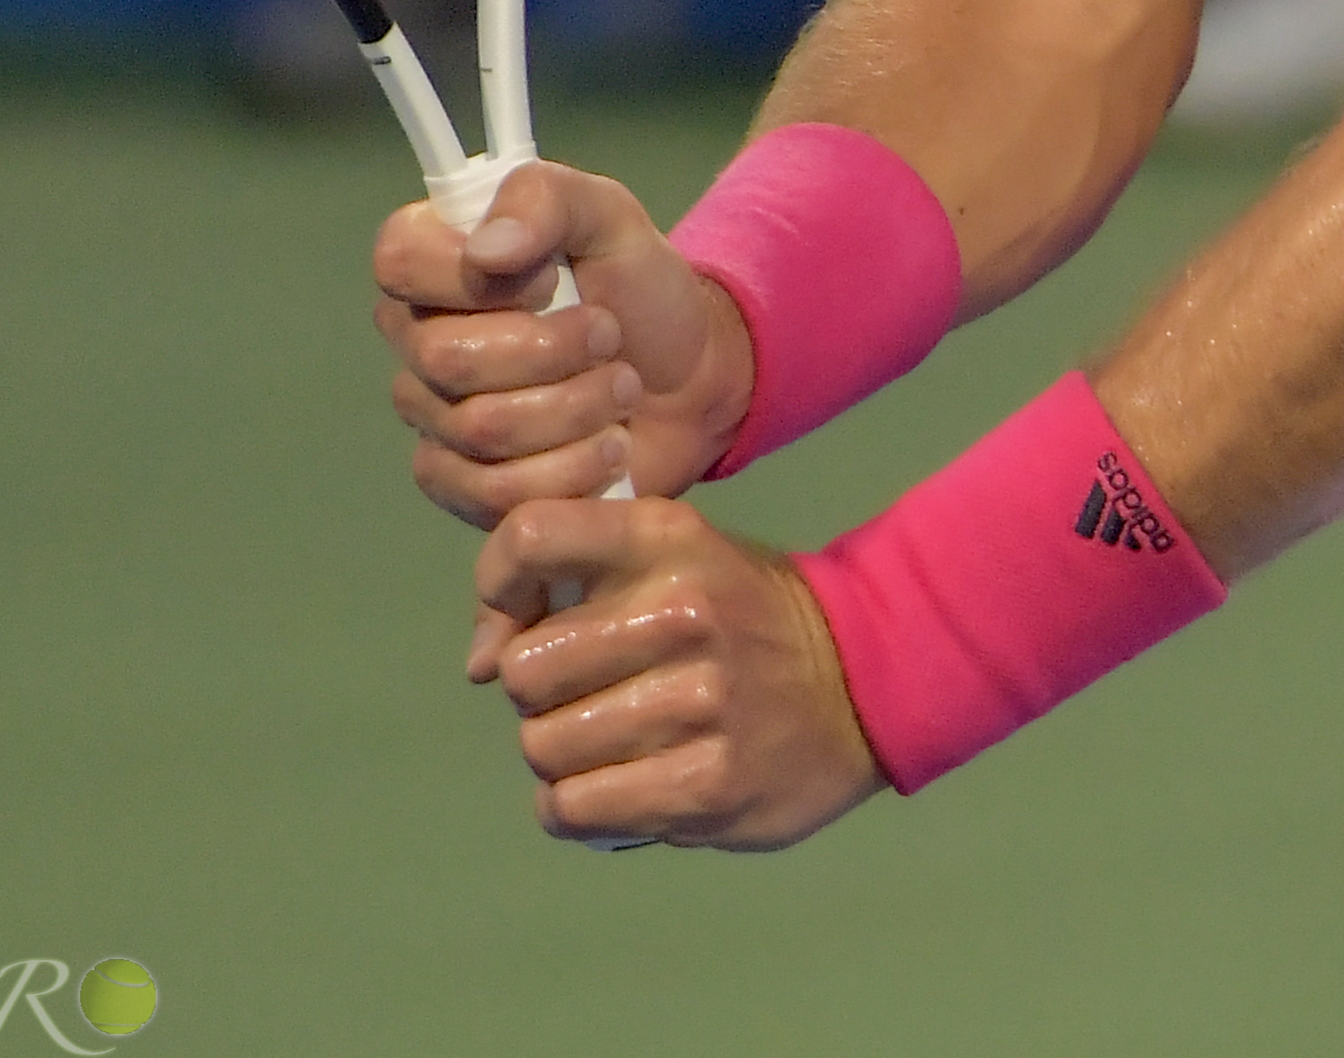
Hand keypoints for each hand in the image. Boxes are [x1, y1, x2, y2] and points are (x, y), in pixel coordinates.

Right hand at [376, 163, 756, 526]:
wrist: (692, 379)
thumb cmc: (639, 290)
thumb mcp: (610, 217)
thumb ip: (548, 200)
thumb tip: (486, 250)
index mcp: (436, 260)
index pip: (399, 262)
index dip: (482, 278)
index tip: (553, 276)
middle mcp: (417, 339)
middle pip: (446, 359)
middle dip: (555, 350)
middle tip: (610, 335)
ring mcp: (434, 417)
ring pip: (480, 429)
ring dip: (578, 406)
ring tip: (622, 387)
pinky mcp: (461, 485)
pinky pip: (493, 493)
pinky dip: (573, 469)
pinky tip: (608, 445)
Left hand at [473, 499, 887, 849]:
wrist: (865, 681)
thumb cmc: (741, 617)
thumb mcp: (675, 559)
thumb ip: (576, 583)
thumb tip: (478, 662)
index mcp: (667, 541)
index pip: (533, 535)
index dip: (499, 583)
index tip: (521, 619)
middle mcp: (681, 612)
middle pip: (522, 669)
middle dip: (538, 694)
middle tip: (583, 696)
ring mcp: (698, 704)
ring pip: (543, 748)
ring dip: (560, 757)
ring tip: (606, 746)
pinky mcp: (707, 786)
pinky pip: (576, 808)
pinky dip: (578, 807)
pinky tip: (614, 789)